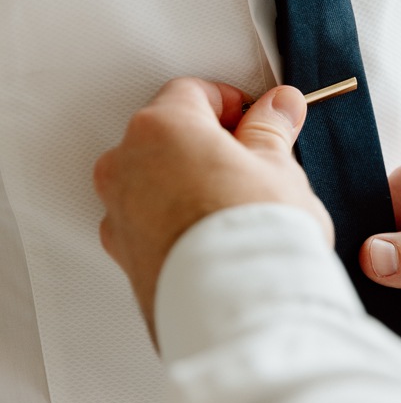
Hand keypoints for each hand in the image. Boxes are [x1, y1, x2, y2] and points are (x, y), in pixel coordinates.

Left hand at [94, 78, 332, 343]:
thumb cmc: (255, 234)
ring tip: (234, 204)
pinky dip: (173, 220)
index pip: (193, 92)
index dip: (231, 103)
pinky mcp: (124, 255)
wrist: (239, 310)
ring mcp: (119, 211)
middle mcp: (127, 164)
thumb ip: (272, 130)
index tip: (257, 120)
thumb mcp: (279, 167)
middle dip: (206, 142)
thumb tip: (279, 107)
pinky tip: (211, 235)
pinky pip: (146, 220)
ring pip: (152, 178)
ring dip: (186, 181)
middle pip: (166, 134)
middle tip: (251, 161)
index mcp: (163, 127)